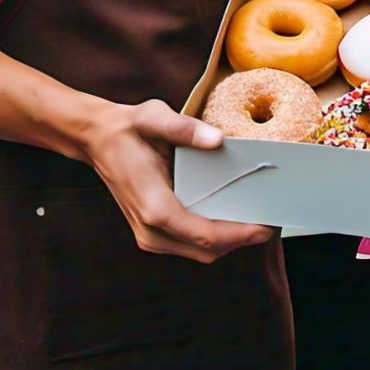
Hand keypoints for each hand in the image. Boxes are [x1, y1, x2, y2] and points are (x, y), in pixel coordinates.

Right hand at [80, 97, 273, 263]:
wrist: (98, 139)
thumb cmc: (130, 128)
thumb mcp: (154, 117)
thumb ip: (185, 128)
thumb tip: (219, 140)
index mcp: (154, 206)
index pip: (203, 236)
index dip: (238, 235)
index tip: (266, 227)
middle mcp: (150, 230)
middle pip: (205, 251)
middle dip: (240, 240)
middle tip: (271, 222)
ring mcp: (149, 235)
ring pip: (198, 252)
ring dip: (229, 241)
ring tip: (257, 219)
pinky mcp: (152, 232)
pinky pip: (189, 244)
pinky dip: (213, 237)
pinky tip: (232, 218)